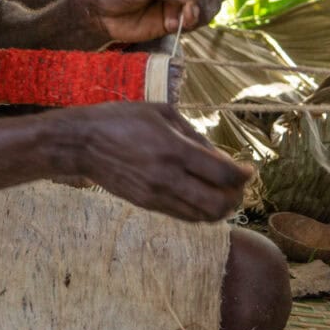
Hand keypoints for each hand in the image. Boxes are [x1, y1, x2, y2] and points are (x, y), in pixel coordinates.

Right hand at [52, 102, 251, 221]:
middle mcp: (167, 177)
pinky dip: (200, 211)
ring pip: (203, 216)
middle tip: (238, 184)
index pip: (223, 175)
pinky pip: (184, 216)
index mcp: (173, 149)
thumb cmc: (121, 119)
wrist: (81, 143)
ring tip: (222, 192)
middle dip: (237, 197)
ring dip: (221, 208)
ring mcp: (156, 195)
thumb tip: (219, 157)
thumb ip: (194, 135)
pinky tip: (200, 195)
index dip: (243, 175)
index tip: (248, 168)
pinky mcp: (147, 204)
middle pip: (219, 204)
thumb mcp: (161, 113)